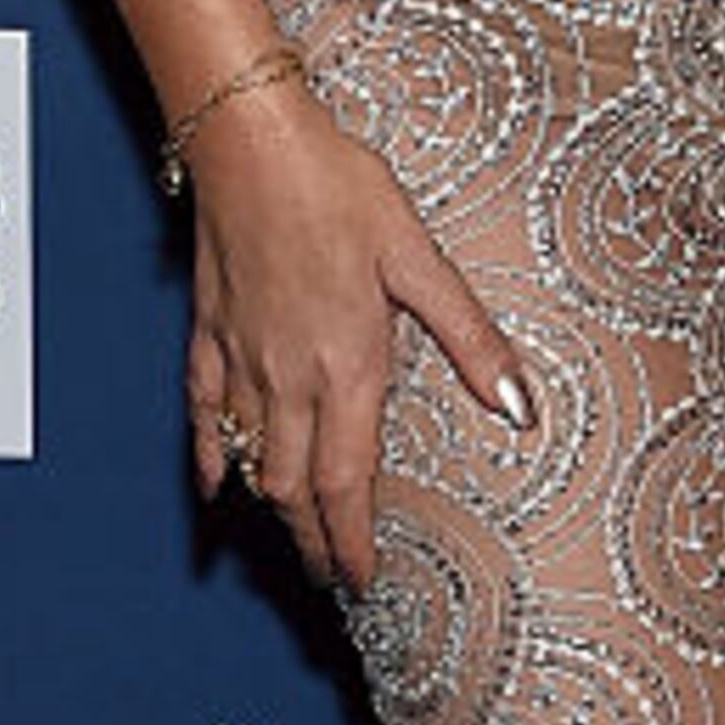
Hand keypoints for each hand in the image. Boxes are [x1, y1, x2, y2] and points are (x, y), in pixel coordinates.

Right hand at [180, 76, 528, 599]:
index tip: (363, 581)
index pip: (347, 482)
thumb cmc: (338, 188)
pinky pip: (203, 415)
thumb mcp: (420, 258)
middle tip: (333, 582)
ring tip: (293, 547)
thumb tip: (520, 405)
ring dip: (273, 512)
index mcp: (347, 365)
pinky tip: (215, 490)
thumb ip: (470, 338)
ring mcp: (241, 359)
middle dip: (314, 544)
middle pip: (295, 489)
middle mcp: (288, 376)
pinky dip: (210, 459)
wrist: (250, 142)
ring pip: (251, 461)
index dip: (353, 541)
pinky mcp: (207, 334)